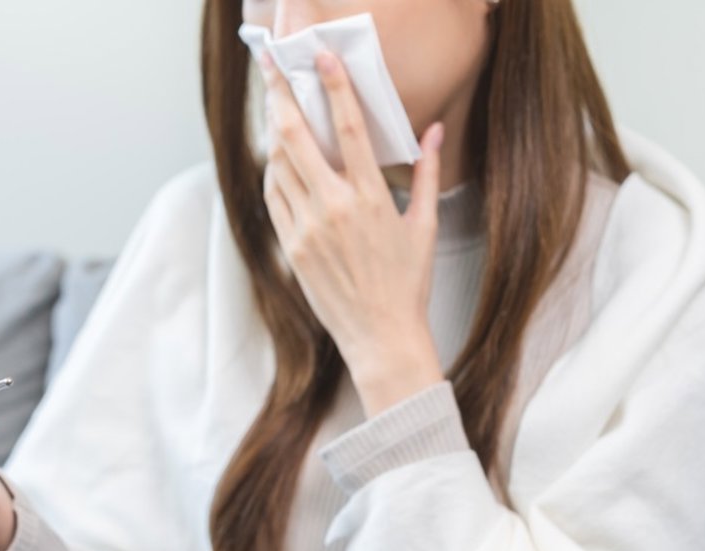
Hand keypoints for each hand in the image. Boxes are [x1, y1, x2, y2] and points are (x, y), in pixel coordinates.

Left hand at [257, 47, 446, 380]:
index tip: (321, 59)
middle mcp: (333, 208)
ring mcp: (307, 229)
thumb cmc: (407, 284)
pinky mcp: (291, 248)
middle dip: (280, 96)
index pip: (349, 128)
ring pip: (278, 166)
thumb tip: (433, 130)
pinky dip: (273, 173)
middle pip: (295, 138)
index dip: (333, 87)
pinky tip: (278, 159)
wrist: (380, 337)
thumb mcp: (424, 226)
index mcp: (370, 198)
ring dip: (274, 132)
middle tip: (272, 68)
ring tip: (275, 107)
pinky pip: (274, 198)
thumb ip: (425, 173)